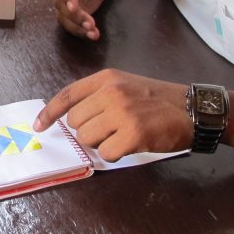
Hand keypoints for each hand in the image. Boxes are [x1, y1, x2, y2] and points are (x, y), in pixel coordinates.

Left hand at [32, 69, 189, 160]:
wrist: (194, 109)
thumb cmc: (159, 100)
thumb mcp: (127, 85)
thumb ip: (100, 96)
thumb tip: (71, 120)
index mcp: (107, 78)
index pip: (68, 95)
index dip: (50, 112)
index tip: (39, 126)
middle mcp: (111, 93)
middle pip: (76, 122)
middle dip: (88, 131)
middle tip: (110, 131)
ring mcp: (122, 113)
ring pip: (87, 139)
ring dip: (100, 144)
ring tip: (122, 136)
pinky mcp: (133, 134)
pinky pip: (106, 154)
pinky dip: (115, 155)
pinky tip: (131, 145)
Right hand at [52, 0, 118, 40]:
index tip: (74, 8)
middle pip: (61, 3)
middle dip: (74, 16)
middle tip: (90, 24)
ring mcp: (65, 0)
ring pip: (63, 17)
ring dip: (76, 27)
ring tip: (93, 34)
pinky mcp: (72, 11)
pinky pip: (71, 23)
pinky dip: (80, 31)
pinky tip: (93, 35)